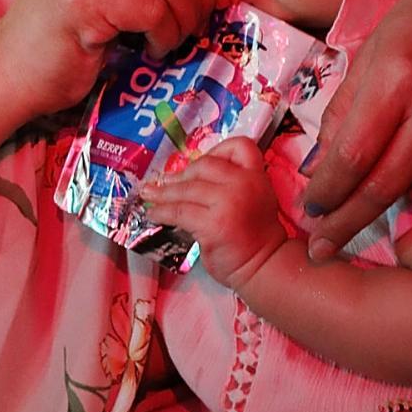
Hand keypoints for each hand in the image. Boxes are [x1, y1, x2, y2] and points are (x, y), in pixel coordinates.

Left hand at [138, 138, 285, 291]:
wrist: (263, 265)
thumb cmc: (253, 236)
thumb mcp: (252, 199)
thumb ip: (229, 184)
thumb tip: (184, 178)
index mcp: (256, 176)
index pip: (239, 146)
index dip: (217, 150)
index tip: (199, 163)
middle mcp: (244, 184)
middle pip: (204, 165)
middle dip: (182, 174)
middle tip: (165, 182)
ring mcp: (228, 203)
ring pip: (187, 189)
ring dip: (163, 193)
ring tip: (148, 194)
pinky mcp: (213, 224)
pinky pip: (179, 211)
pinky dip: (161, 212)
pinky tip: (154, 214)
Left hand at [297, 0, 411, 259]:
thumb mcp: (371, 52)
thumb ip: (344, 112)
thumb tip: (319, 171)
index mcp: (399, 76)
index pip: (353, 157)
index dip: (327, 193)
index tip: (310, 214)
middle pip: (385, 187)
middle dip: (346, 221)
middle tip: (322, 246)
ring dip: (402, 193)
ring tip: (400, 164)